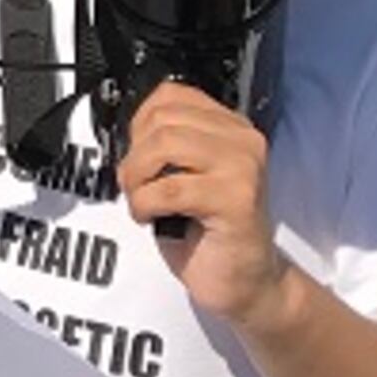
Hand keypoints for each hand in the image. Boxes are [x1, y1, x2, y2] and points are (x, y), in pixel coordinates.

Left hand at [121, 82, 292, 329]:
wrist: (246, 281)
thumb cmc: (210, 232)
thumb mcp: (187, 174)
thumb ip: (169, 144)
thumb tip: (130, 132)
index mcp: (231, 127)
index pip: (172, 94)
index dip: (140, 123)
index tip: (137, 154)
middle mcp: (244, 141)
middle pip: (163, 120)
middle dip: (134, 154)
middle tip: (134, 185)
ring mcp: (244, 168)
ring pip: (165, 145)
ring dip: (137, 177)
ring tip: (141, 200)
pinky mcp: (236, 200)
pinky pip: (169, 188)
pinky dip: (145, 202)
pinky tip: (150, 217)